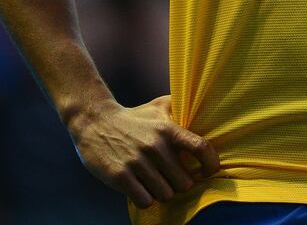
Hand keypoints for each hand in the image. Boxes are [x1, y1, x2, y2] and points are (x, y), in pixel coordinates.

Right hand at [67, 94, 219, 208]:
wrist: (95, 121)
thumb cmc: (134, 117)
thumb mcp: (159, 106)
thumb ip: (182, 109)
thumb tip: (206, 112)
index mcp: (167, 128)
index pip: (200, 147)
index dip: (211, 163)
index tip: (210, 171)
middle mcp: (155, 146)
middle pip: (184, 182)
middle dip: (180, 184)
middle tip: (172, 178)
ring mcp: (137, 162)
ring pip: (166, 195)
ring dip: (162, 192)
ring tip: (155, 182)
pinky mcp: (120, 176)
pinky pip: (145, 201)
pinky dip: (146, 199)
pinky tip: (141, 188)